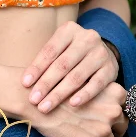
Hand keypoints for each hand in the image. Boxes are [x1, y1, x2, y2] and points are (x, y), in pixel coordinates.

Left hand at [20, 20, 135, 125]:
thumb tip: (25, 82)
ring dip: (59, 93)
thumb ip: (45, 60)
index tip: (24, 84)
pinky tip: (72, 104)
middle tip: (33, 100)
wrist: (101, 51)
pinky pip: (96, 84)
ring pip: (77, 76)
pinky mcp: (111, 68)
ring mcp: (100, 53)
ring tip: (46, 107)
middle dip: (46, 84)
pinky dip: (84, 95)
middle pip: (62, 64)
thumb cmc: (71, 53)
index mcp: (69, 29)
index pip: (50, 50)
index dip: (36, 67)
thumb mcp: (59, 49)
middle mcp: (87, 38)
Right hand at [23, 80, 130, 136]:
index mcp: (114, 92)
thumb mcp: (87, 85)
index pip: (134, 107)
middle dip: (112, 130)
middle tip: (96, 129)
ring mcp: (103, 128)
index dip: (133, 117)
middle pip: (122, 126)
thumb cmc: (58, 89)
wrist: (34, 98)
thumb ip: (109, 97)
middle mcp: (113, 110)